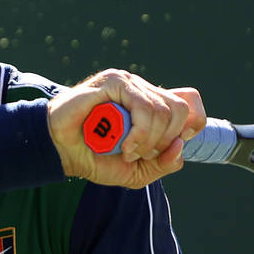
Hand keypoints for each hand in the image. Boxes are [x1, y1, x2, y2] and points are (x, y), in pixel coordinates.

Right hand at [46, 69, 205, 188]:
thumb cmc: (96, 157)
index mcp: (151, 105)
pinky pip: (142, 106)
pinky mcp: (114, 82)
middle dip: (165, 141)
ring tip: (128, 152)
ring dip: (148, 140)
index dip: (193, 124)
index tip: (173, 145)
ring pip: (163, 110)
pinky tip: (124, 145)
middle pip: (180, 110)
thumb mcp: (138, 171)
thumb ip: (164, 163)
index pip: (189, 101)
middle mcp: (143, 90)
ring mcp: (129, 84)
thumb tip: (180, 146)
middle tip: (142, 154)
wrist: (61, 151)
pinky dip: (138, 133)